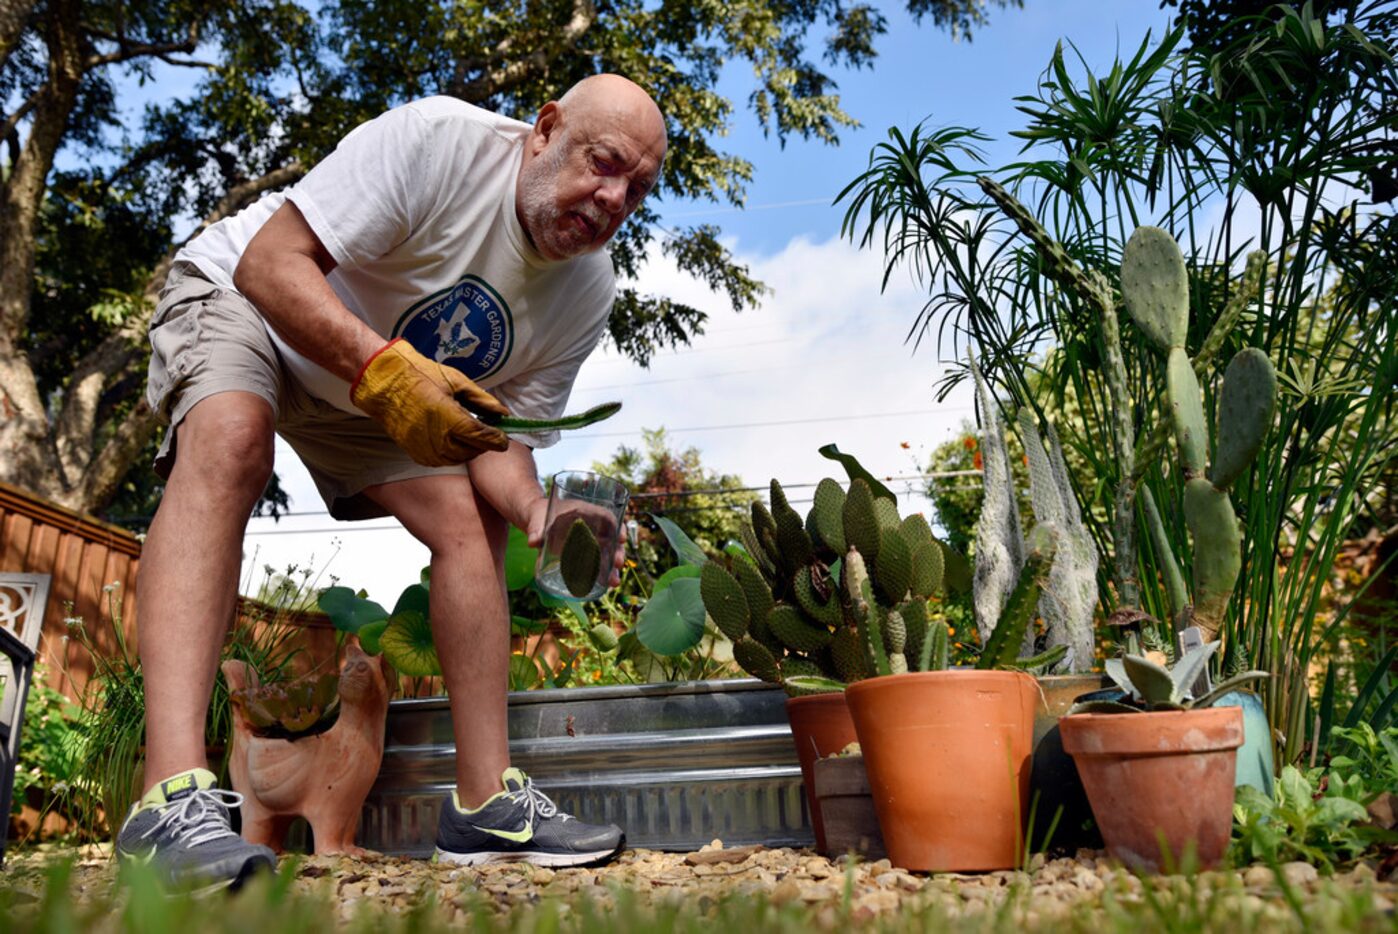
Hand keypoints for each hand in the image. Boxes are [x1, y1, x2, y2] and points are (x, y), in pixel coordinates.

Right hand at [350, 339, 509, 465]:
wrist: (385, 385)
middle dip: (485, 442)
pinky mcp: (419, 455)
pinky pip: (445, 460)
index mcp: (451, 420)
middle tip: (486, 428)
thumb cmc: (420, 376)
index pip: (485, 438)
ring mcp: (428, 451)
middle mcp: (440, 440)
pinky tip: (452, 436)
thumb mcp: (456, 381)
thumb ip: (482, 399)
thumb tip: (503, 412)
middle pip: (476, 451)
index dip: (498, 438)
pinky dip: (454, 451)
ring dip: (470, 448)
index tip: (504, 434)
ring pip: (461, 458)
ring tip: (468, 430)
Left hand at [532, 500, 626, 588]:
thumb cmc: (538, 515)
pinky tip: (604, 585)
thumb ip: (535, 529)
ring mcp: (589, 541)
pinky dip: (602, 573)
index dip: (618, 527)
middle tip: (618, 564)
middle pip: (611, 538)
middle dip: (618, 552)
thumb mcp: (537, 519)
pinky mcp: (583, 554)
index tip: (621, 538)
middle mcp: (591, 527)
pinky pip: (597, 562)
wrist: (535, 522)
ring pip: (607, 553)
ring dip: (612, 568)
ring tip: (613, 583)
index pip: (608, 518)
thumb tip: (533, 542)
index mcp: (585, 513)